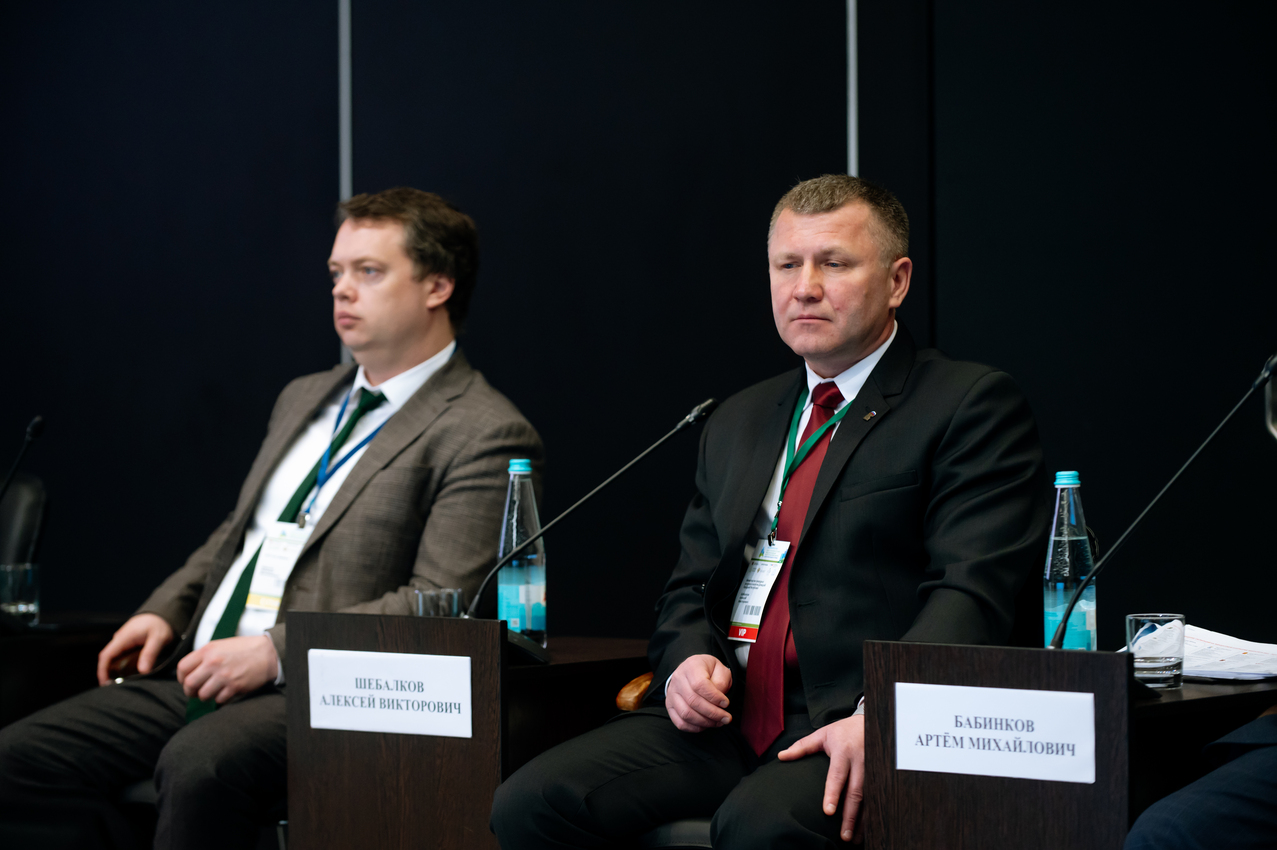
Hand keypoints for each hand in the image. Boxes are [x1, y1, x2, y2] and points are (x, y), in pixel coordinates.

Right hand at [97, 613, 173, 684]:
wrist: (164, 613)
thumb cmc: (161, 623)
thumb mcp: (158, 638)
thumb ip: (150, 653)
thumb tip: (143, 671)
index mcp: (124, 637)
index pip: (106, 655)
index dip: (102, 670)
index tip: (105, 683)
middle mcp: (120, 639)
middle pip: (108, 658)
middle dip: (108, 673)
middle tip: (114, 688)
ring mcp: (123, 640)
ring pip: (114, 657)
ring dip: (114, 670)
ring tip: (121, 683)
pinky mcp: (128, 643)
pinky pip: (121, 655)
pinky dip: (121, 665)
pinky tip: (128, 674)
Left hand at [176, 635, 278, 703]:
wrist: (267, 652)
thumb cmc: (243, 649)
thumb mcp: (220, 645)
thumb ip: (204, 656)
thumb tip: (189, 672)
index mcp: (208, 650)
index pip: (182, 668)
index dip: (181, 677)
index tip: (186, 681)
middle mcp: (213, 663)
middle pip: (189, 684)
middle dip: (190, 691)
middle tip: (196, 691)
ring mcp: (224, 675)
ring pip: (203, 695)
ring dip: (206, 696)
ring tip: (213, 691)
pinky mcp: (234, 686)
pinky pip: (219, 700)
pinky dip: (221, 698)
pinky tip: (226, 691)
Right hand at [665, 654, 732, 731]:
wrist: (693, 670)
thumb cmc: (708, 671)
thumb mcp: (720, 669)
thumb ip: (721, 682)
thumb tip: (719, 701)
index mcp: (691, 666)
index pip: (700, 684)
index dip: (714, 697)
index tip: (726, 703)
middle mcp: (678, 679)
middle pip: (693, 701)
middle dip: (713, 713)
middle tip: (726, 718)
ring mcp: (672, 693)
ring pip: (686, 714)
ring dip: (705, 722)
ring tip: (718, 722)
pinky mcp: (670, 705)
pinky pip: (680, 722)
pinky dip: (694, 727)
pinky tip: (706, 725)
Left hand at [778, 714, 865, 842]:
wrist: (871, 723)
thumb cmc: (843, 731)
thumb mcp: (822, 734)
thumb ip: (802, 747)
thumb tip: (781, 756)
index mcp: (843, 752)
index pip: (837, 776)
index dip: (833, 794)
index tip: (828, 811)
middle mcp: (860, 762)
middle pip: (855, 793)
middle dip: (850, 816)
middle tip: (843, 835)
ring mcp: (872, 770)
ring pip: (869, 799)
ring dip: (863, 821)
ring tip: (854, 839)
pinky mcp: (880, 776)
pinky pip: (877, 798)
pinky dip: (872, 815)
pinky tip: (867, 829)